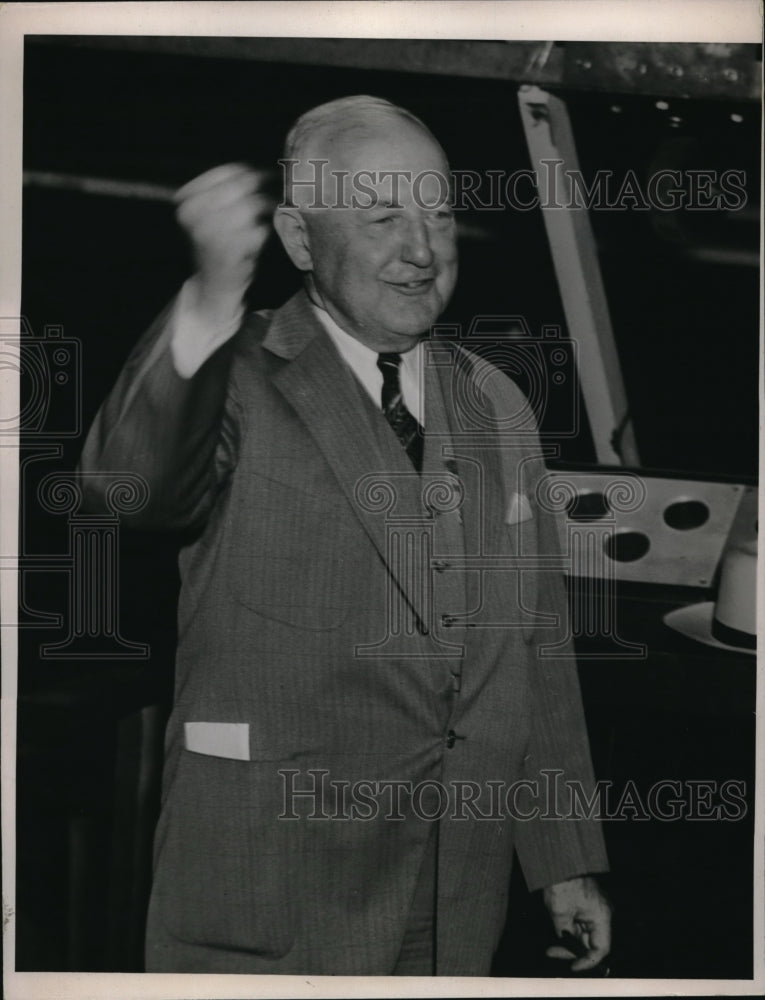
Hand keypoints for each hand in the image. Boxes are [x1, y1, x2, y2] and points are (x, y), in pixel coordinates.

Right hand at [174, 163, 274, 321]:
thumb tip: (267, 168)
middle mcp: (194, 212)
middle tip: (283, 191)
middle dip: (267, 187)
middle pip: (244, 184)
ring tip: (273, 215)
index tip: (271, 176)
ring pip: (254, 205)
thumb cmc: (217, 247)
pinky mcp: (229, 248)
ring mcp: (210, 230)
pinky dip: (265, 233)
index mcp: (187, 199)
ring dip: (269, 209)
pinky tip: (259, 240)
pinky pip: (260, 229)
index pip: (229, 171)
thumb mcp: (211, 214)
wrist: (212, 288)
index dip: (254, 172)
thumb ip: (229, 191)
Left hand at [543, 875, 610, 972]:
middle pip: (591, 942)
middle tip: (552, 952)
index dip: (587, 961)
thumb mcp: (559, 914)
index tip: (572, 966)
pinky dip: (569, 928)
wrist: (559, 858)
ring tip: (551, 943)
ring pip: (584, 933)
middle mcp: (602, 913)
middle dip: (572, 949)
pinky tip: (557, 929)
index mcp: (601, 917)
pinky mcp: (587, 903)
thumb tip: (564, 946)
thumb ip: (565, 934)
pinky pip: (581, 923)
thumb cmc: (562, 882)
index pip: (600, 949)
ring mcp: (595, 907)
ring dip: (569, 939)